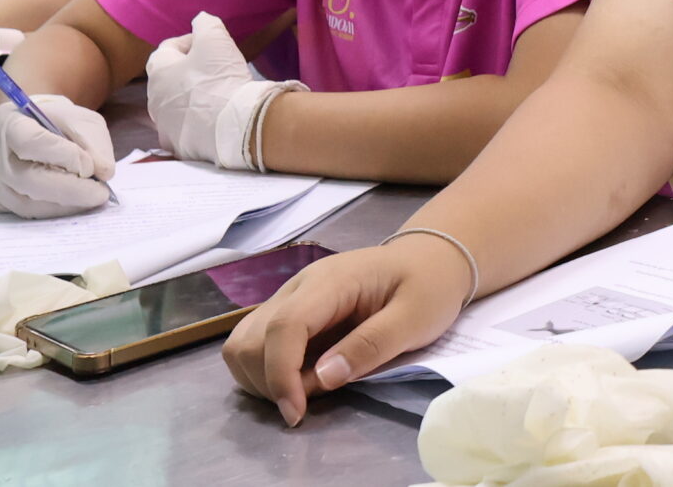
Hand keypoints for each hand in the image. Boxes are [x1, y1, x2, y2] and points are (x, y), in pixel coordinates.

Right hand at [0, 96, 116, 217]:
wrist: (23, 128)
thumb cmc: (52, 121)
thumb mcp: (77, 118)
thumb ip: (92, 141)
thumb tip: (104, 172)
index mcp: (8, 123)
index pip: (32, 142)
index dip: (64, 156)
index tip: (91, 167)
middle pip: (27, 179)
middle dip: (69, 190)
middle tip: (101, 195)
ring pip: (25, 203)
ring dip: (64, 205)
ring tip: (91, 200)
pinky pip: (23, 212)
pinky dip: (53, 210)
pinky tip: (73, 205)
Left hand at [146, 14, 303, 170]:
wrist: (231, 126)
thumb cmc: (219, 79)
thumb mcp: (216, 39)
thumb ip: (205, 24)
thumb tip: (200, 20)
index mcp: (158, 71)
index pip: (168, 48)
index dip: (190, 41)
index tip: (211, 44)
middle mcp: (154, 99)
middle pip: (169, 77)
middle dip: (188, 70)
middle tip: (214, 67)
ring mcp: (164, 124)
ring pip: (175, 104)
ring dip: (191, 96)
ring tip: (216, 93)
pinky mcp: (177, 144)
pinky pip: (184, 127)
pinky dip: (195, 120)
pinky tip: (213, 117)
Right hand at [224, 235, 473, 425]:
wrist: (429, 259)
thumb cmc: (428, 286)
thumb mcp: (415, 318)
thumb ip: (371, 346)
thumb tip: (322, 378)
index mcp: (330, 282)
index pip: (284, 327)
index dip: (281, 375)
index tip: (297, 413)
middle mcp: (298, 287)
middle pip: (250, 339)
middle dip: (271, 381)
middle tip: (316, 396)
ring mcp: (288, 298)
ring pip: (243, 344)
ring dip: (261, 378)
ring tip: (307, 388)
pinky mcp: (288, 313)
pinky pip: (255, 345)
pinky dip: (265, 371)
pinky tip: (302, 378)